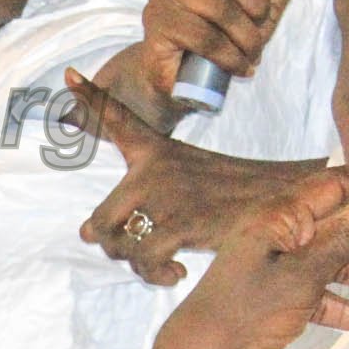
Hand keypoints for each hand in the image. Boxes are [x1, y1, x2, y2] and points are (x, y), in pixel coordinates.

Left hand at [69, 72, 321, 285]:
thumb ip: (141, 191)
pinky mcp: (183, 224)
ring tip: (160, 263)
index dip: (90, 96)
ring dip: (138, 264)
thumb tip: (82, 232)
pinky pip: (147, 261)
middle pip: (99, 221)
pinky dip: (158, 274)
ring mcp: (166, 198)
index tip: (68, 74)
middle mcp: (153, 171)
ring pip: (121, 246)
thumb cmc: (226, 189)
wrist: (280, 198)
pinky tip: (175, 271)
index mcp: (153, 152)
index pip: (116, 118)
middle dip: (111, 245)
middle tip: (132, 248)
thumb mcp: (182, 168)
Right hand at [135, 0, 308, 117]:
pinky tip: (239, 64)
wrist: (189, 66)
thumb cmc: (228, 17)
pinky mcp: (155, 24)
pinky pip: (202, 36)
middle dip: (255, 1)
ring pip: (216, 7)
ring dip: (245, 34)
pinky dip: (230, 55)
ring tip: (252, 47)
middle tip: (261, 20)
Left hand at [139, 170, 348, 348]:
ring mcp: (280, 270)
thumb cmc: (248, 308)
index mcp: (278, 218)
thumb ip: (345, 237)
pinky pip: (325, 297)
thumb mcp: (303, 273)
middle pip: (340, 231)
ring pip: (336, 267)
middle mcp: (280, 237)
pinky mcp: (282, 301)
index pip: (332, 189)